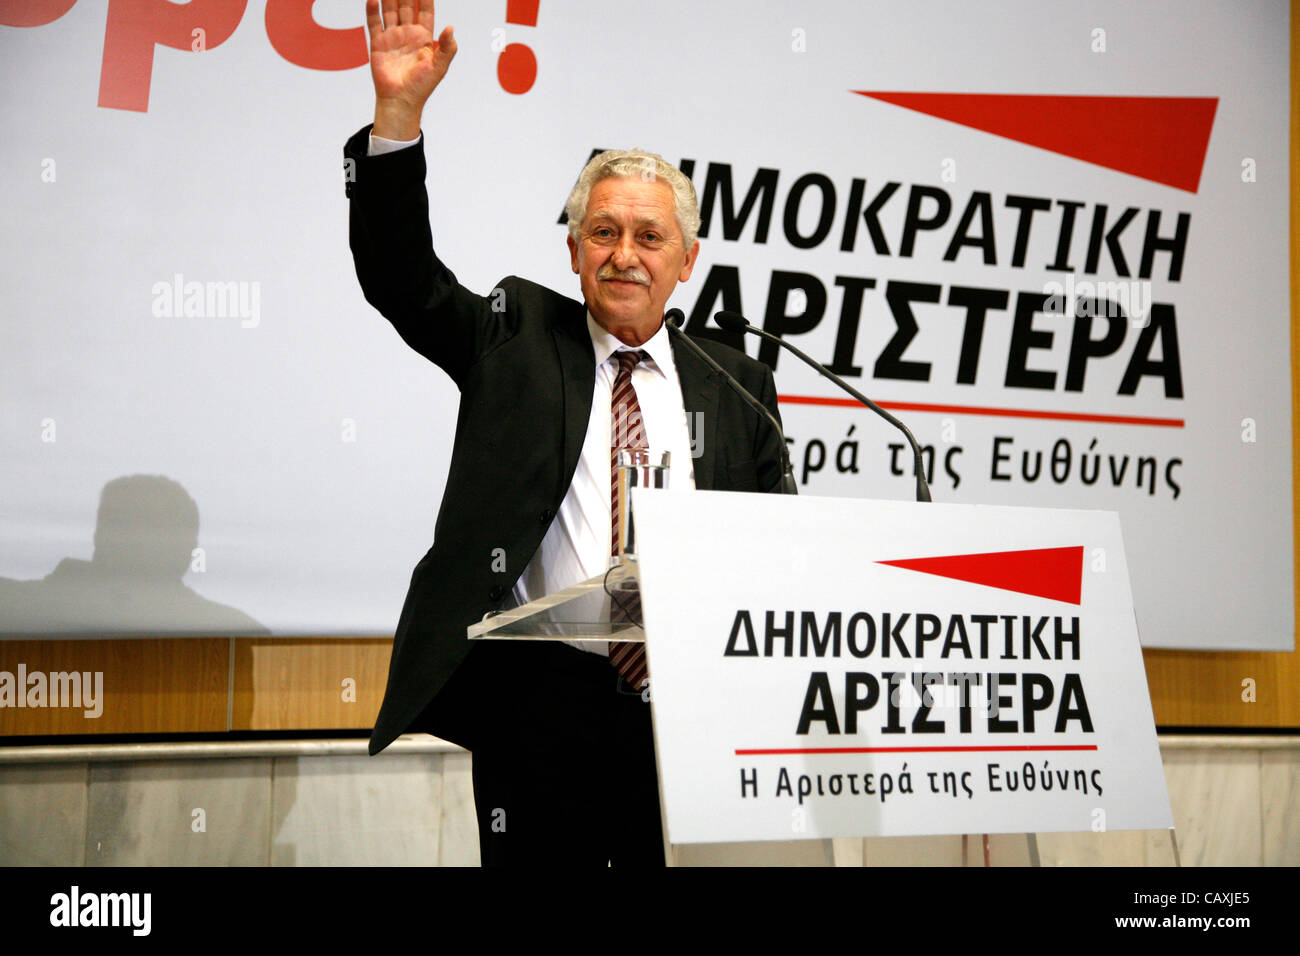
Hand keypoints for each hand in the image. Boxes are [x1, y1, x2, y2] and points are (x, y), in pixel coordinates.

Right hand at [367, 0, 456, 138]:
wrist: (401, 101)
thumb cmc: (422, 87)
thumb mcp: (440, 67)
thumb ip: (448, 48)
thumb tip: (451, 28)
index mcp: (424, 37)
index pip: (425, 10)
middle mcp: (407, 34)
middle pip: (406, 6)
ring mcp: (392, 37)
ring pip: (390, 10)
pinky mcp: (378, 44)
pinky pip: (374, 23)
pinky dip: (373, 10)